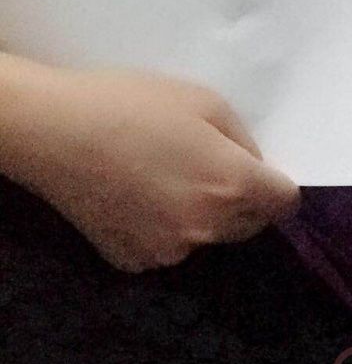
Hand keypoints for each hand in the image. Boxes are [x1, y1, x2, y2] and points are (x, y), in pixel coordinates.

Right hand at [4, 62, 300, 271]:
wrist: (54, 132)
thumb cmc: (131, 104)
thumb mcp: (204, 102)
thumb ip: (242, 140)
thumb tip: (254, 166)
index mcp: (232, 187)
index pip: (286, 202)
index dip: (277, 184)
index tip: (259, 171)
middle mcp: (208, 230)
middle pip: (250, 224)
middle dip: (243, 200)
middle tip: (206, 166)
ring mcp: (169, 253)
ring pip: (207, 238)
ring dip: (201, 217)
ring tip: (163, 179)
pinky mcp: (134, 262)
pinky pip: (166, 247)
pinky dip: (161, 229)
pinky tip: (134, 198)